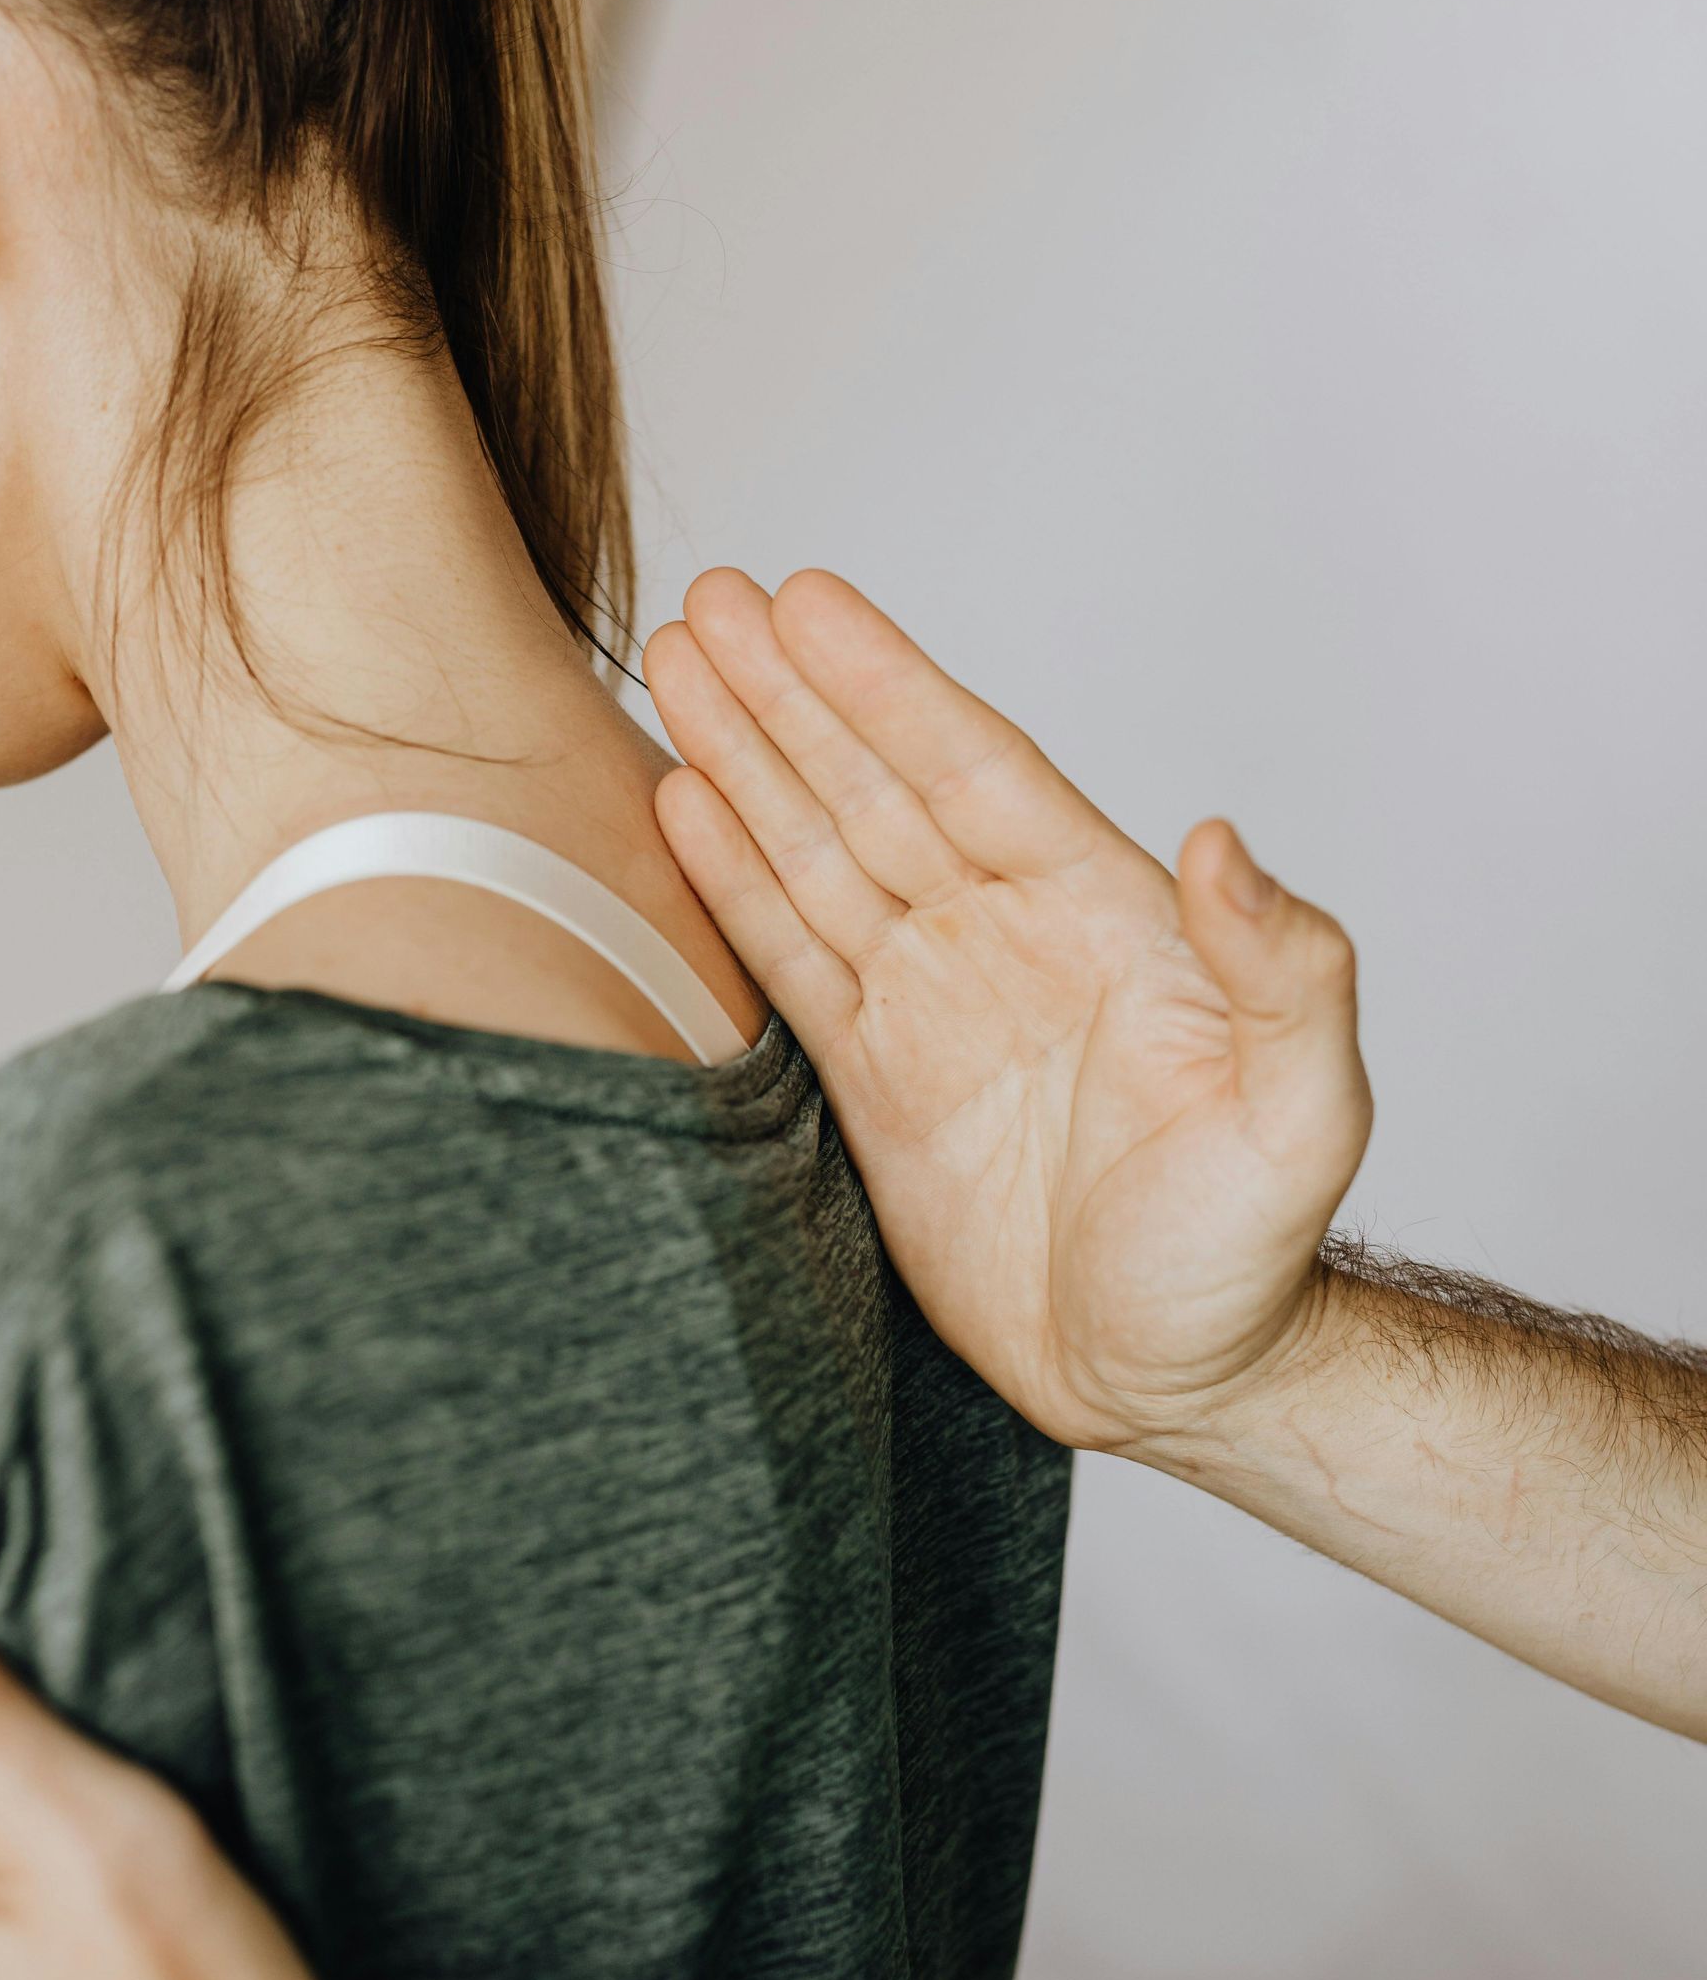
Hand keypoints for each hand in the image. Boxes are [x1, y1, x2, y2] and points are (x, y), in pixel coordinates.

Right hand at [650, 571, 1372, 1452]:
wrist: (1169, 1378)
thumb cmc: (1248, 1256)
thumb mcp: (1306, 1113)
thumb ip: (1285, 971)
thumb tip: (1224, 842)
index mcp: (1102, 917)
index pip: (975, 770)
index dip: (888, 687)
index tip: (808, 605)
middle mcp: (1006, 937)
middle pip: (876, 788)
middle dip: (791, 696)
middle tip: (708, 601)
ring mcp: (933, 1002)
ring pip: (820, 852)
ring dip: (746, 761)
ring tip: (674, 665)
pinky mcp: (874, 1081)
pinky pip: (792, 956)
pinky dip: (735, 882)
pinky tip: (683, 805)